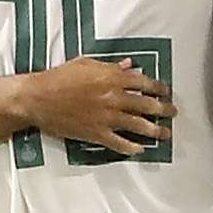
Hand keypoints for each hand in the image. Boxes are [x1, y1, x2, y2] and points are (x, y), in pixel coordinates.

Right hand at [4, 51, 172, 153]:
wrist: (39, 98)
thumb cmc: (60, 77)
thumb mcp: (86, 64)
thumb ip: (111, 66)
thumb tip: (130, 66)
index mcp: (112, 77)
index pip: (144, 83)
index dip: (159, 88)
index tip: (167, 92)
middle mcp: (114, 97)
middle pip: (146, 105)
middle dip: (163, 109)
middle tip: (173, 113)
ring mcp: (107, 117)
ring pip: (138, 125)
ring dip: (155, 130)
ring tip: (165, 134)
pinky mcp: (97, 133)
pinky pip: (119, 143)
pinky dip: (131, 147)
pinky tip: (140, 149)